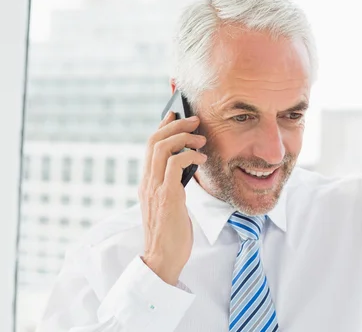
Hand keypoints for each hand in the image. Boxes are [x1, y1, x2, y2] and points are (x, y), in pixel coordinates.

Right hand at [139, 112, 206, 284]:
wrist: (163, 258)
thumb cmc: (171, 233)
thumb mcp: (171, 203)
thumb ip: (173, 185)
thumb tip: (188, 165)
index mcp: (147, 183)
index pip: (150, 146)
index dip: (163, 127)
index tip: (176, 115)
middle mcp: (147, 183)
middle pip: (154, 141)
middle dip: (175, 125)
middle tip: (194, 120)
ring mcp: (155, 189)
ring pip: (161, 148)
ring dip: (183, 137)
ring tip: (201, 139)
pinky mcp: (167, 196)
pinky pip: (175, 165)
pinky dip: (189, 156)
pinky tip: (202, 159)